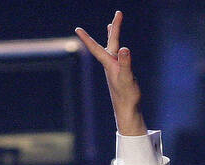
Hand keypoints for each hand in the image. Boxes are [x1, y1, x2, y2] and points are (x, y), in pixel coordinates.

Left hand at [75, 11, 143, 134]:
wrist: (127, 110)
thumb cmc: (127, 96)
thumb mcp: (127, 78)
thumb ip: (125, 63)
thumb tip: (125, 49)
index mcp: (109, 64)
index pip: (96, 48)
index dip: (86, 38)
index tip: (77, 28)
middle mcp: (111, 64)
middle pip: (111, 42)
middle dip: (115, 27)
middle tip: (119, 13)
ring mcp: (115, 68)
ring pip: (113, 47)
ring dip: (113, 35)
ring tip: (111, 26)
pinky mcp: (121, 73)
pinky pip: (119, 55)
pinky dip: (119, 47)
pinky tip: (120, 49)